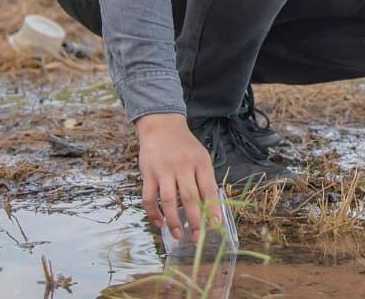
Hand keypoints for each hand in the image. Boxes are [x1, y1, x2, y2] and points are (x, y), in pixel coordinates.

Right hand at [136, 112, 220, 241]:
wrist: (161, 126)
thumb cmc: (185, 146)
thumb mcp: (201, 157)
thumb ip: (205, 179)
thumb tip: (211, 208)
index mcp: (200, 163)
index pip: (209, 189)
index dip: (213, 209)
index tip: (216, 225)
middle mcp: (183, 166)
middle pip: (190, 198)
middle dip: (195, 220)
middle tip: (197, 238)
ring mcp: (164, 170)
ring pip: (168, 201)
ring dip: (173, 221)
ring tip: (178, 235)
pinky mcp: (148, 174)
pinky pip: (149, 198)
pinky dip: (153, 213)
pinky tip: (159, 223)